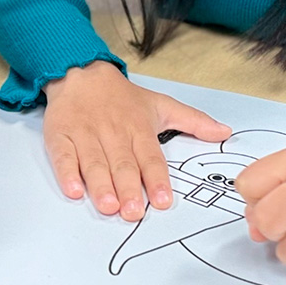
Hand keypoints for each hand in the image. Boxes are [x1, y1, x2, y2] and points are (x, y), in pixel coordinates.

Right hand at [42, 59, 230, 221]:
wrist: (81, 73)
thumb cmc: (123, 97)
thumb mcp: (161, 104)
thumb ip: (193, 121)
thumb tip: (225, 132)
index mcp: (138, 126)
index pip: (151, 156)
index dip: (156, 179)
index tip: (163, 200)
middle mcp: (113, 131)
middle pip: (122, 162)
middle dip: (128, 187)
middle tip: (134, 211)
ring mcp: (85, 134)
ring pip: (94, 162)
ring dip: (101, 185)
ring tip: (109, 206)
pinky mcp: (60, 136)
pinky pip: (63, 156)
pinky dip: (67, 173)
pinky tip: (74, 190)